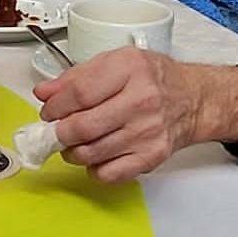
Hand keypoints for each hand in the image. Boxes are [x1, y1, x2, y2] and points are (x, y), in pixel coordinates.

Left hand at [31, 49, 237, 181]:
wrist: (192, 99)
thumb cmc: (152, 78)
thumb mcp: (115, 62)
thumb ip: (75, 77)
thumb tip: (45, 93)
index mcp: (129, 70)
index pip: (79, 93)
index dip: (55, 106)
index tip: (48, 111)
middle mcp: (141, 100)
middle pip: (84, 126)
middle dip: (59, 133)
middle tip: (56, 131)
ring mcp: (148, 132)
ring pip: (92, 153)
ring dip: (72, 152)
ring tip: (73, 143)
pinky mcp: (152, 156)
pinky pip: (110, 174)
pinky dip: (94, 170)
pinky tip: (96, 157)